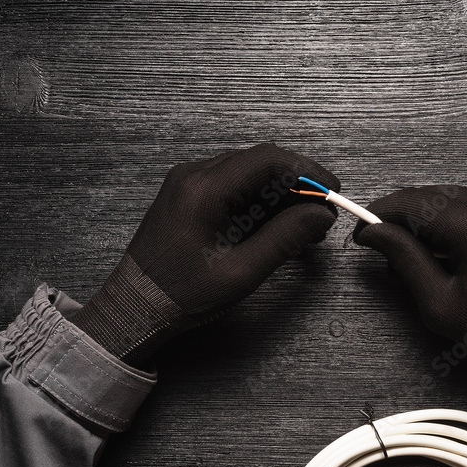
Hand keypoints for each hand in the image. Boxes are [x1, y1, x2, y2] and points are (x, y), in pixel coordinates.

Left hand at [71, 143, 339, 366]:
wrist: (133, 306)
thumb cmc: (179, 294)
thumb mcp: (241, 272)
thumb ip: (284, 238)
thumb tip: (320, 214)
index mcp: (204, 190)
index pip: (269, 160)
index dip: (308, 172)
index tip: (332, 191)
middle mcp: (194, 175)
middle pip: (261, 161)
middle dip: (298, 184)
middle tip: (322, 213)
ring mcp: (189, 182)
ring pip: (250, 171)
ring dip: (281, 193)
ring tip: (303, 227)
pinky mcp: (189, 194)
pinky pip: (233, 184)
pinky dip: (260, 200)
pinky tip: (276, 227)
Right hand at [353, 186, 466, 372]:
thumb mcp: (440, 303)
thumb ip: (403, 260)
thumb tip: (374, 233)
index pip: (410, 203)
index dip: (379, 216)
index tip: (363, 233)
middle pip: (428, 196)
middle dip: (403, 218)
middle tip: (388, 248)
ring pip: (450, 196)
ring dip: (429, 218)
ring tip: (424, 256)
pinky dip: (455, 218)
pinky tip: (452, 248)